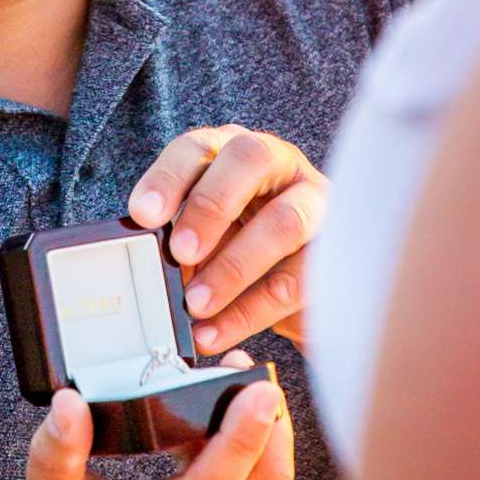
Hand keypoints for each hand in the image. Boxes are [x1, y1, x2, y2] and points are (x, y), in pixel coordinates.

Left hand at [126, 127, 325, 353]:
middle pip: (251, 159)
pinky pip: (296, 281)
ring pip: (284, 221)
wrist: (296, 277)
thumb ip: (182, 238)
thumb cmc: (236, 242)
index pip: (199, 146)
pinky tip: (215, 333)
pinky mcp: (336, 252)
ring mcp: (315, 202)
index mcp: (231, 151)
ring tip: (196, 304)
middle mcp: (278, 163)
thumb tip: (155, 267)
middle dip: (212, 204)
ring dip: (234, 266)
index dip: (169, 176)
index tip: (143, 214)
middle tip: (181, 252)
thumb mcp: (204, 234)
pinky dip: (250, 312)